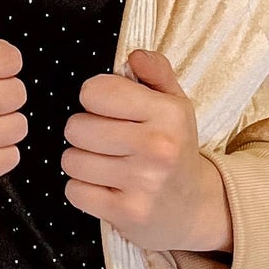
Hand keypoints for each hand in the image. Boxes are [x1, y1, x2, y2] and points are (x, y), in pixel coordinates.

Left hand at [62, 49, 232, 255]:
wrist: (196, 207)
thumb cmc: (176, 148)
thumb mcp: (176, 104)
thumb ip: (156, 71)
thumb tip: (134, 55)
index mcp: (167, 113)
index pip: (96, 91)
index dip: (94, 98)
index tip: (108, 109)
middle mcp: (156, 146)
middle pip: (76, 127)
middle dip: (84, 132)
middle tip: (106, 141)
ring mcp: (142, 183)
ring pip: (71, 161)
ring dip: (82, 162)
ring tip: (106, 164)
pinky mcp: (127, 213)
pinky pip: (75, 191)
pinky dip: (83, 190)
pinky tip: (105, 187)